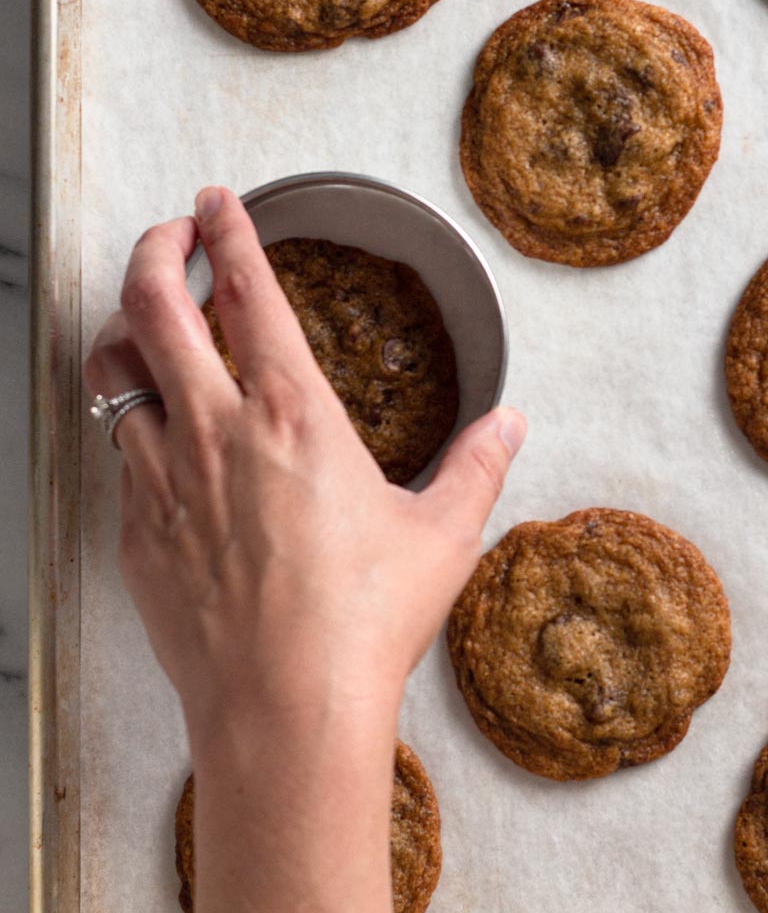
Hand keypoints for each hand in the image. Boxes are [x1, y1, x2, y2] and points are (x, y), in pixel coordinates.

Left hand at [84, 186, 525, 757]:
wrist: (285, 710)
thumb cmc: (363, 623)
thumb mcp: (442, 536)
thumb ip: (477, 466)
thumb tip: (509, 425)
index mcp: (294, 412)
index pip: (246, 288)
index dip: (228, 230)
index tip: (218, 201)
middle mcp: (216, 429)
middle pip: (150, 304)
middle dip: (154, 249)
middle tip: (169, 234)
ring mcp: (164, 479)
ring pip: (112, 372)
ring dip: (124, 331)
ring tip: (144, 324)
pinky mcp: (138, 532)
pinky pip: (117, 454)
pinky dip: (131, 423)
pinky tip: (157, 436)